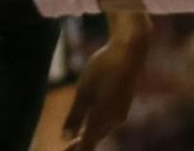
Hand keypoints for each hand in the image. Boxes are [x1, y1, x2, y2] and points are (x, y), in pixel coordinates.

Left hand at [62, 13, 150, 150]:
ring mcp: (121, 112)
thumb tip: (65, 137)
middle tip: (67, 149)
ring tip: (77, 138)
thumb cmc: (102, 69)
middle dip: (82, 144)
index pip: (88, 144)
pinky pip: (108, 120)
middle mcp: (114, 120)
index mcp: (102, 118)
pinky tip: (90, 120)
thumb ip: (74, 116)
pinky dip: (97, 124)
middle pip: (96, 138)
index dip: (77, 150)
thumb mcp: (83, 92)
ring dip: (89, 134)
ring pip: (102, 129)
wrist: (129, 52)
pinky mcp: (123, 104)